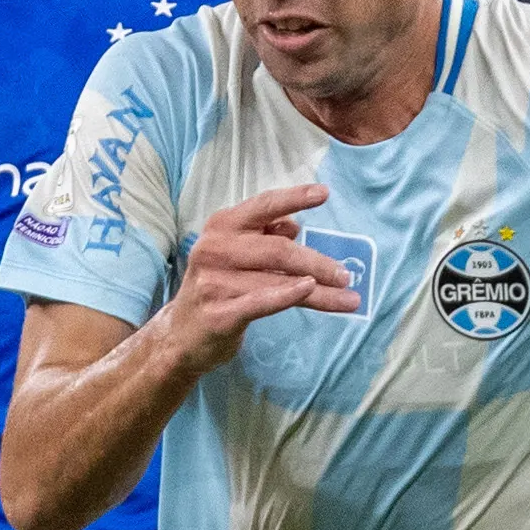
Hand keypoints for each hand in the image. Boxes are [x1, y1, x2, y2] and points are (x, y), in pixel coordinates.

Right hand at [164, 184, 358, 370]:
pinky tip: (310, 290)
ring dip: (320, 291)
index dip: (295, 197)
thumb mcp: (236, 254)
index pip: (263, 206)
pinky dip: (288, 295)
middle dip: (317, 262)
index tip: (325, 193)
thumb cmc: (218, 288)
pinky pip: (262, 302)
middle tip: (346, 275)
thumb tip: (295, 225)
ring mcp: (214, 282)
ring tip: (348, 298)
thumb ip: (263, 237)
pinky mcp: (220, 314)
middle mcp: (215, 249)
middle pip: (278, 249)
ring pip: (278, 280)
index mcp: (222, 227)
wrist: (181, 336)